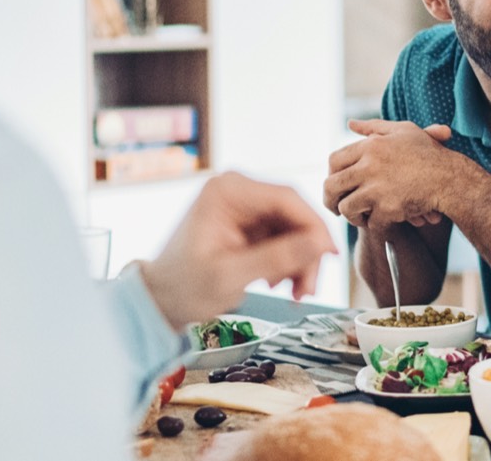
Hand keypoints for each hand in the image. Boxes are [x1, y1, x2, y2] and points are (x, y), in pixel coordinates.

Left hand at [141, 172, 337, 330]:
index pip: (286, 199)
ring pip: (293, 228)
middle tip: (309, 288)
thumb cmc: (183, 287)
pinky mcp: (249, 223)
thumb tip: (320, 244)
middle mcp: (237, 191)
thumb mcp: (230, 276)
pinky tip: (281, 283)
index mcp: (227, 192)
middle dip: (307, 252)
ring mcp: (244, 206)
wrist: (160, 299)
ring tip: (296, 293)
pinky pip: (284, 237)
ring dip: (300, 261)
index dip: (314, 227)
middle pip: (293, 214)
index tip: (329, 255)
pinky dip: (289, 261)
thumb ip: (276, 258)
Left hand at [323, 120, 466, 229]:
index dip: (331, 174)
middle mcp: (369, 166)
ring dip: (351, 215)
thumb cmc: (429, 154)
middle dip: (330, 200)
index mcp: (371, 146)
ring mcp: (377, 188)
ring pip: (346, 208)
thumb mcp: (403, 131)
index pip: (334, 160)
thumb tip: (350, 123)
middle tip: (336, 208)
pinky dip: (376, 224)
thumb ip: (374, 127)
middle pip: (332, 186)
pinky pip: (370, 222)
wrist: (451, 178)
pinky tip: (383, 220)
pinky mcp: (387, 209)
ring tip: (359, 216)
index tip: (336, 184)